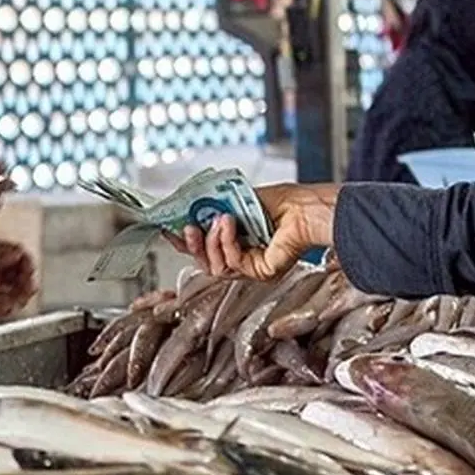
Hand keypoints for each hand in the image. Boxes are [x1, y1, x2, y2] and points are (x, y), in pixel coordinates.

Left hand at [0, 239, 36, 315]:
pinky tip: (8, 305)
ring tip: (21, 297)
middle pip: (18, 273)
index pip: (16, 255)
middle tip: (28, 284)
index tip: (27, 267)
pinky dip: (8, 306)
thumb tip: (17, 253)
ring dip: (21, 294)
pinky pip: (2, 305)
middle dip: (26, 279)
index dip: (24, 261)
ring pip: (13, 290)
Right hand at [161, 183, 337, 280]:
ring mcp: (252, 268)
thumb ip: (210, 209)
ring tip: (220, 219)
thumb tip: (185, 209)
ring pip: (214, 267)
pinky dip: (227, 241)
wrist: (304, 208)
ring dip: (211, 241)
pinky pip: (232, 263)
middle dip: (193, 245)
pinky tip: (231, 223)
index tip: (169, 230)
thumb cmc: (281, 201)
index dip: (185, 242)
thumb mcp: (235, 201)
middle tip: (188, 228)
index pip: (205, 248)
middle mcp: (244, 257)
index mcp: (237, 241)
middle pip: (205, 263)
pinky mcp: (260, 273)